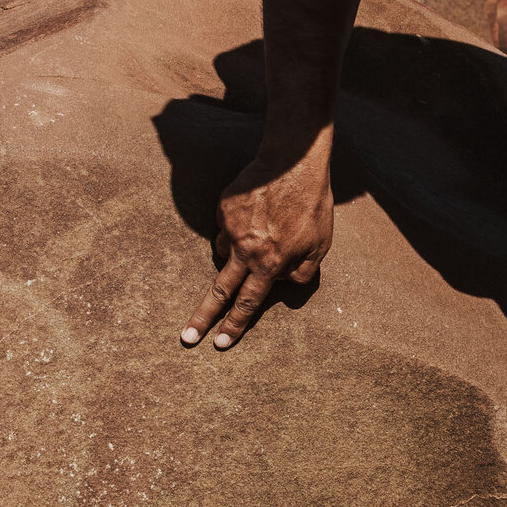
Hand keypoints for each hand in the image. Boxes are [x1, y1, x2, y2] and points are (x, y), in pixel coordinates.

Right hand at [182, 147, 333, 349]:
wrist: (293, 163)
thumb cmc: (312, 206)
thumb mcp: (320, 245)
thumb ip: (302, 272)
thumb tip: (284, 284)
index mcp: (270, 265)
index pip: (247, 304)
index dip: (233, 326)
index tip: (218, 344)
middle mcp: (246, 251)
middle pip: (220, 291)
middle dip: (202, 317)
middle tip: (186, 337)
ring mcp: (230, 229)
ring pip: (224, 252)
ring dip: (234, 253)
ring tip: (259, 231)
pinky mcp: (223, 209)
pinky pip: (226, 225)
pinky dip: (238, 225)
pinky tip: (257, 210)